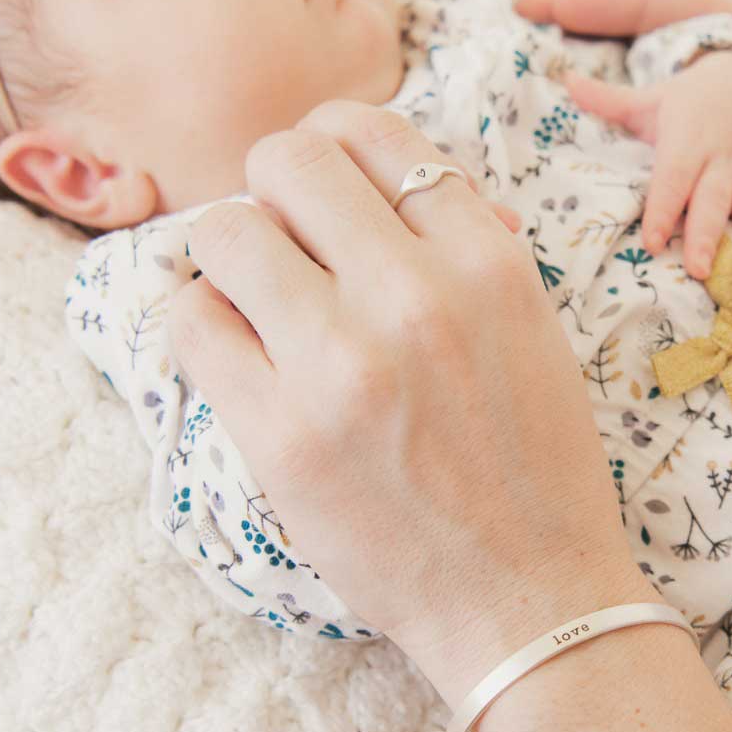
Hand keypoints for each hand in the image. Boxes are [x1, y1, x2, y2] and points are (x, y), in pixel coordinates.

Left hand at [167, 103, 653, 710]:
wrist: (532, 599)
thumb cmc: (540, 474)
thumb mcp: (534, 338)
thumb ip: (464, 255)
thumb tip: (385, 197)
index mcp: (489, 263)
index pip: (373, 132)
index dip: (334, 149)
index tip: (327, 191)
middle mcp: (415, 294)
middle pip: (286, 160)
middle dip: (275, 192)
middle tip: (287, 245)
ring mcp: (343, 363)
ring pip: (224, 230)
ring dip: (230, 259)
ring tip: (260, 308)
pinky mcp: (281, 434)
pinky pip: (191, 321)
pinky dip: (203, 327)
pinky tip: (240, 359)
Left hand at [558, 51, 731, 289]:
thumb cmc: (687, 101)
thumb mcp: (651, 98)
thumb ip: (609, 99)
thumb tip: (566, 79)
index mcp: (690, 141)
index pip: (674, 178)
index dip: (665, 208)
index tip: (654, 241)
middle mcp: (723, 163)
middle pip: (715, 202)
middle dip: (710, 235)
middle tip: (702, 270)